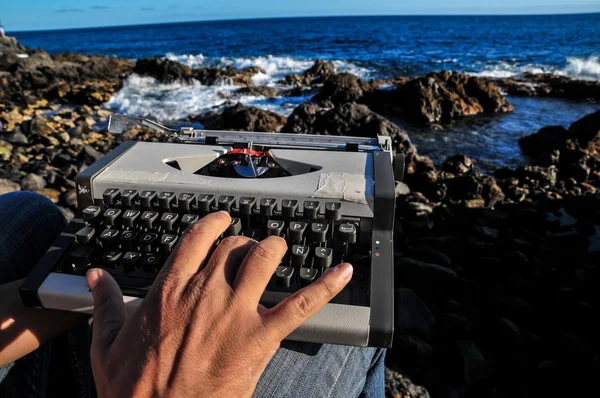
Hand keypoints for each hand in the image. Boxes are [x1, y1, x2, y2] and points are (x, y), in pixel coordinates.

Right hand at [87, 211, 352, 396]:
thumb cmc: (134, 390)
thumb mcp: (106, 344)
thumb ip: (104, 304)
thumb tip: (94, 277)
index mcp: (169, 290)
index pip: (197, 240)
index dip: (214, 224)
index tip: (222, 220)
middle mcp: (205, 293)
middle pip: (233, 247)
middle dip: (243, 243)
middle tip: (248, 249)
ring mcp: (235, 313)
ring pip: (263, 259)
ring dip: (274, 249)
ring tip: (279, 248)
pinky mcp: (260, 338)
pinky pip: (301, 304)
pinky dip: (326, 286)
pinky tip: (343, 272)